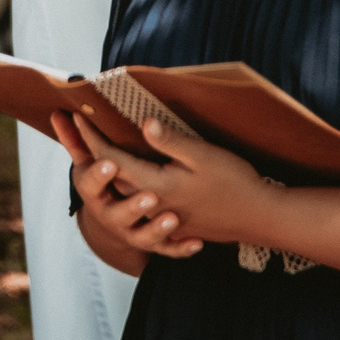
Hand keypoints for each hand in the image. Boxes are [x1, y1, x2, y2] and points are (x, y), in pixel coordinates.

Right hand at [54, 110, 203, 260]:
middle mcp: (111, 216)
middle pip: (119, 214)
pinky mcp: (152, 245)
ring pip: (143, 237)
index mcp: (94, 194)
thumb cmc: (103, 185)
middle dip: (133, 207)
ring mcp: (131, 233)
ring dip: (157, 229)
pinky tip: (198, 242)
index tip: (110, 163)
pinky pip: (167, 250)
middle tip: (150, 196)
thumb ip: (75, 141)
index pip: (91, 185)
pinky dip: (181, 249)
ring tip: (172, 218)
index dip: (99, 175)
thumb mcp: (88, 164)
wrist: (113, 224)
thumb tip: (57, 113)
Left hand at [58, 108, 275, 257]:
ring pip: (127, 194)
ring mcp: (166, 216)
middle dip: (93, 154)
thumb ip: (170, 141)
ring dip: (110, 174)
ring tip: (97, 154)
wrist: (262, 218)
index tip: (76, 116)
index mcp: (157, 184)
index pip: (113, 159)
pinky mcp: (177, 223)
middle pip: (114, 178)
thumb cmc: (235, 182)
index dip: (92, 138)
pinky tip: (129, 187)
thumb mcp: (204, 156)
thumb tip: (141, 123)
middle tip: (77, 132)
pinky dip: (131, 194)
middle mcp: (155, 203)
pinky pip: (144, 209)